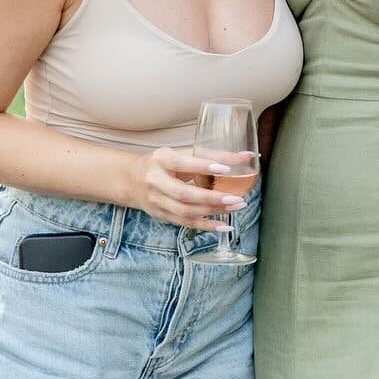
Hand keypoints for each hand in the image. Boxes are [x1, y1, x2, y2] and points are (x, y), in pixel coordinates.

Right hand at [125, 147, 250, 231]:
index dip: (204, 166)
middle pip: (184, 193)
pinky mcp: (161, 215)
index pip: (183, 163)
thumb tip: (247, 157)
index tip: (226, 168)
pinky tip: (223, 226)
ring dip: (212, 211)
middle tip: (236, 198)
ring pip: (185, 211)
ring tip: (235, 207)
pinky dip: (205, 225)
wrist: (131, 180)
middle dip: (212, 198)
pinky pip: (184, 223)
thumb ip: (211, 154)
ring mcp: (157, 201)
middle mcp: (156, 181)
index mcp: (162, 160)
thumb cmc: (163, 163)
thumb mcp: (180, 153)